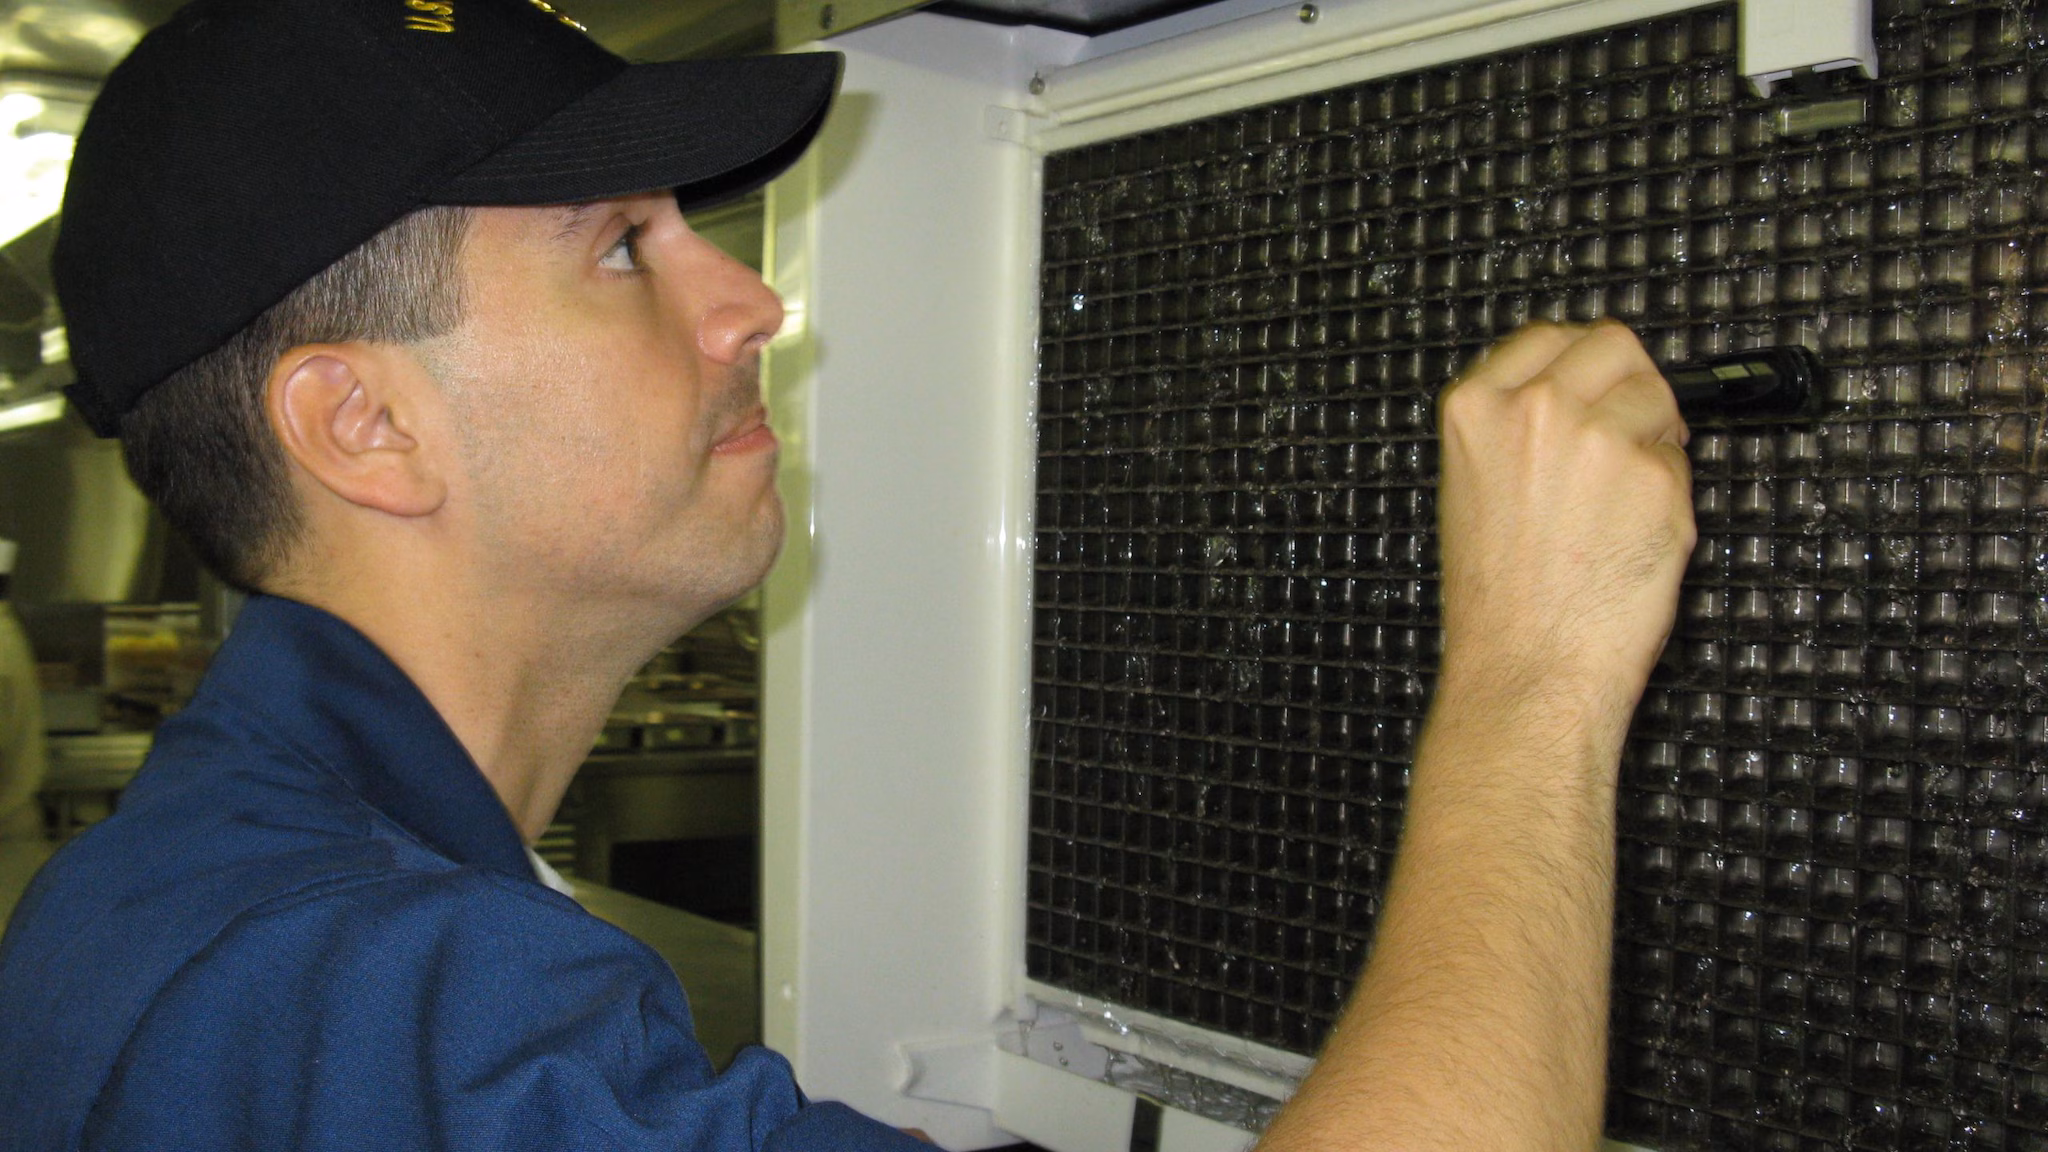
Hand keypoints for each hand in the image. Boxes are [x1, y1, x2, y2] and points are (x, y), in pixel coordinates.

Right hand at [1434, 320, 1694, 727]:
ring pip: (1658, 398)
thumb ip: (1513, 427)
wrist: (1527, 667)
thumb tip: (1577, 395)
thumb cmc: (1499, 600)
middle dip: (1629, 386)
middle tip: (1624, 436)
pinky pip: (1680, 462)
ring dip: (1654, 439)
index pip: (1550, 337)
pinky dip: (1670, 494)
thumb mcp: (1472, 486)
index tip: (1592, 385)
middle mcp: (1537, 409)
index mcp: (1475, 408)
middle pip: (1614, 347)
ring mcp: (1601, 439)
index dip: (1581, 363)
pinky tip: (1632, 536)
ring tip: (1620, 502)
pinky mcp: (1657, 478)